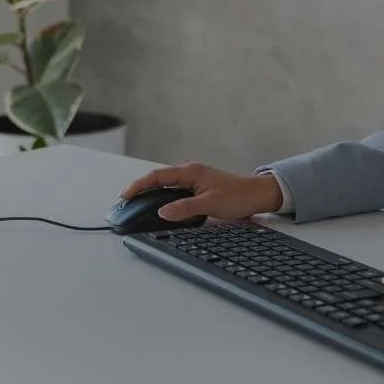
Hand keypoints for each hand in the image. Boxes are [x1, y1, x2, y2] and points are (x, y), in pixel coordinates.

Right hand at [118, 162, 283, 221]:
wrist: (257, 195)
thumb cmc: (238, 196)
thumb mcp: (210, 204)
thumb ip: (184, 208)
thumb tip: (162, 212)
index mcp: (190, 171)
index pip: (157, 176)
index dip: (139, 185)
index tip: (125, 195)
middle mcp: (190, 172)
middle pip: (158, 178)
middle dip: (140, 188)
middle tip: (125, 201)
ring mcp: (194, 179)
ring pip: (165, 183)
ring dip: (151, 191)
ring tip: (137, 203)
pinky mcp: (198, 187)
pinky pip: (174, 189)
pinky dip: (162, 195)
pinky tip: (159, 204)